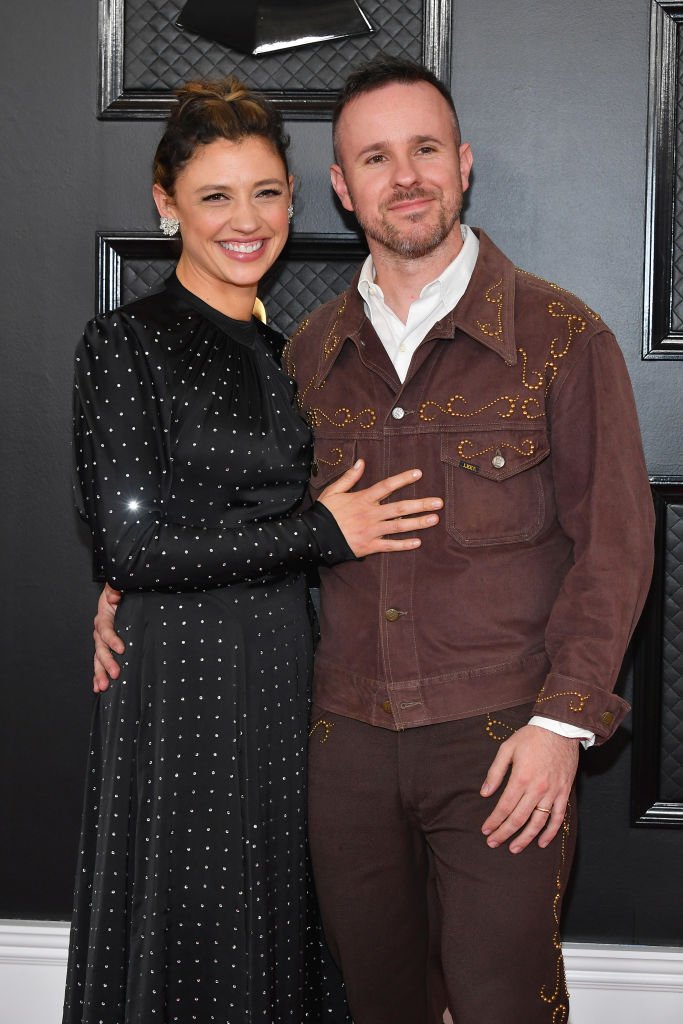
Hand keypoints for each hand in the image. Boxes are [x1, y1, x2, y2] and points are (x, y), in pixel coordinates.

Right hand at [93, 583, 123, 692]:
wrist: (121, 597)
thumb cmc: (121, 594)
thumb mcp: (119, 588)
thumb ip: (116, 589)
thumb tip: (113, 595)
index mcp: (104, 616)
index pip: (105, 629)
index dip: (112, 639)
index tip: (121, 649)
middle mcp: (100, 630)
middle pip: (100, 648)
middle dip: (106, 662)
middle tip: (115, 673)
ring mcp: (102, 640)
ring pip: (98, 658)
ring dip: (100, 673)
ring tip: (103, 686)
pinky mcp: (106, 647)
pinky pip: (100, 662)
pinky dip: (98, 675)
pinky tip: (98, 686)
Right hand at [318, 461, 442, 557]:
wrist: (314, 536)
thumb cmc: (325, 513)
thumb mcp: (334, 491)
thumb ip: (349, 477)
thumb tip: (361, 462)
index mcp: (363, 498)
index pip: (387, 486)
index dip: (403, 479)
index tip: (419, 473)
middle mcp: (371, 514)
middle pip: (400, 508)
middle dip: (421, 504)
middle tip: (439, 502)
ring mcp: (371, 530)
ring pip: (399, 526)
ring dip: (418, 523)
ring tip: (434, 519)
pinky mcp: (369, 545)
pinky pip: (390, 546)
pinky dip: (404, 544)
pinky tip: (418, 542)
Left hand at [480, 725, 578, 852]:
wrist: (559, 729)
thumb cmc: (530, 737)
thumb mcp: (507, 748)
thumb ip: (495, 772)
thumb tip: (484, 793)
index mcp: (521, 778)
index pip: (504, 807)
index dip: (494, 821)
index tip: (485, 830)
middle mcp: (537, 788)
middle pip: (518, 818)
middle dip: (504, 833)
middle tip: (493, 843)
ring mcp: (552, 792)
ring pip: (538, 822)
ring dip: (525, 838)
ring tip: (514, 849)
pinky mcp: (564, 792)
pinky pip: (558, 817)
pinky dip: (551, 832)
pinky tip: (541, 842)